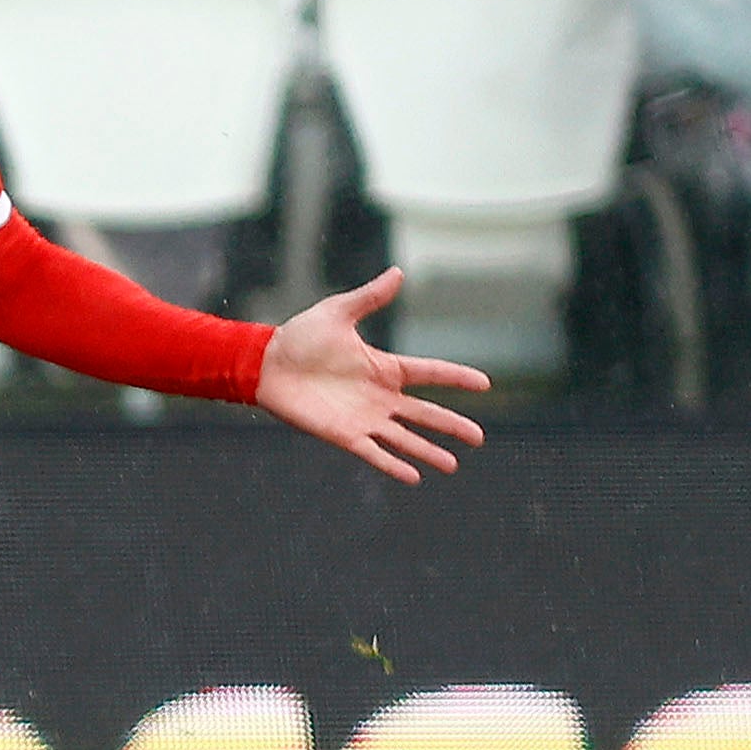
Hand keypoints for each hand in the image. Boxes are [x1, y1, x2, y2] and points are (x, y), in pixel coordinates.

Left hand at [255, 267, 487, 481]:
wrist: (265, 363)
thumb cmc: (300, 337)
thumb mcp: (339, 313)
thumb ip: (370, 298)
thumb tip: (398, 272)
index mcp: (384, 368)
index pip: (430, 373)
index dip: (456, 377)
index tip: (485, 383)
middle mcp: (379, 396)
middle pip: (425, 413)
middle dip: (451, 425)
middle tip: (479, 438)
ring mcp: (363, 417)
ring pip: (404, 438)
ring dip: (428, 451)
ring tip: (453, 465)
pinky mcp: (343, 435)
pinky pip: (373, 453)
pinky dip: (392, 465)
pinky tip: (414, 477)